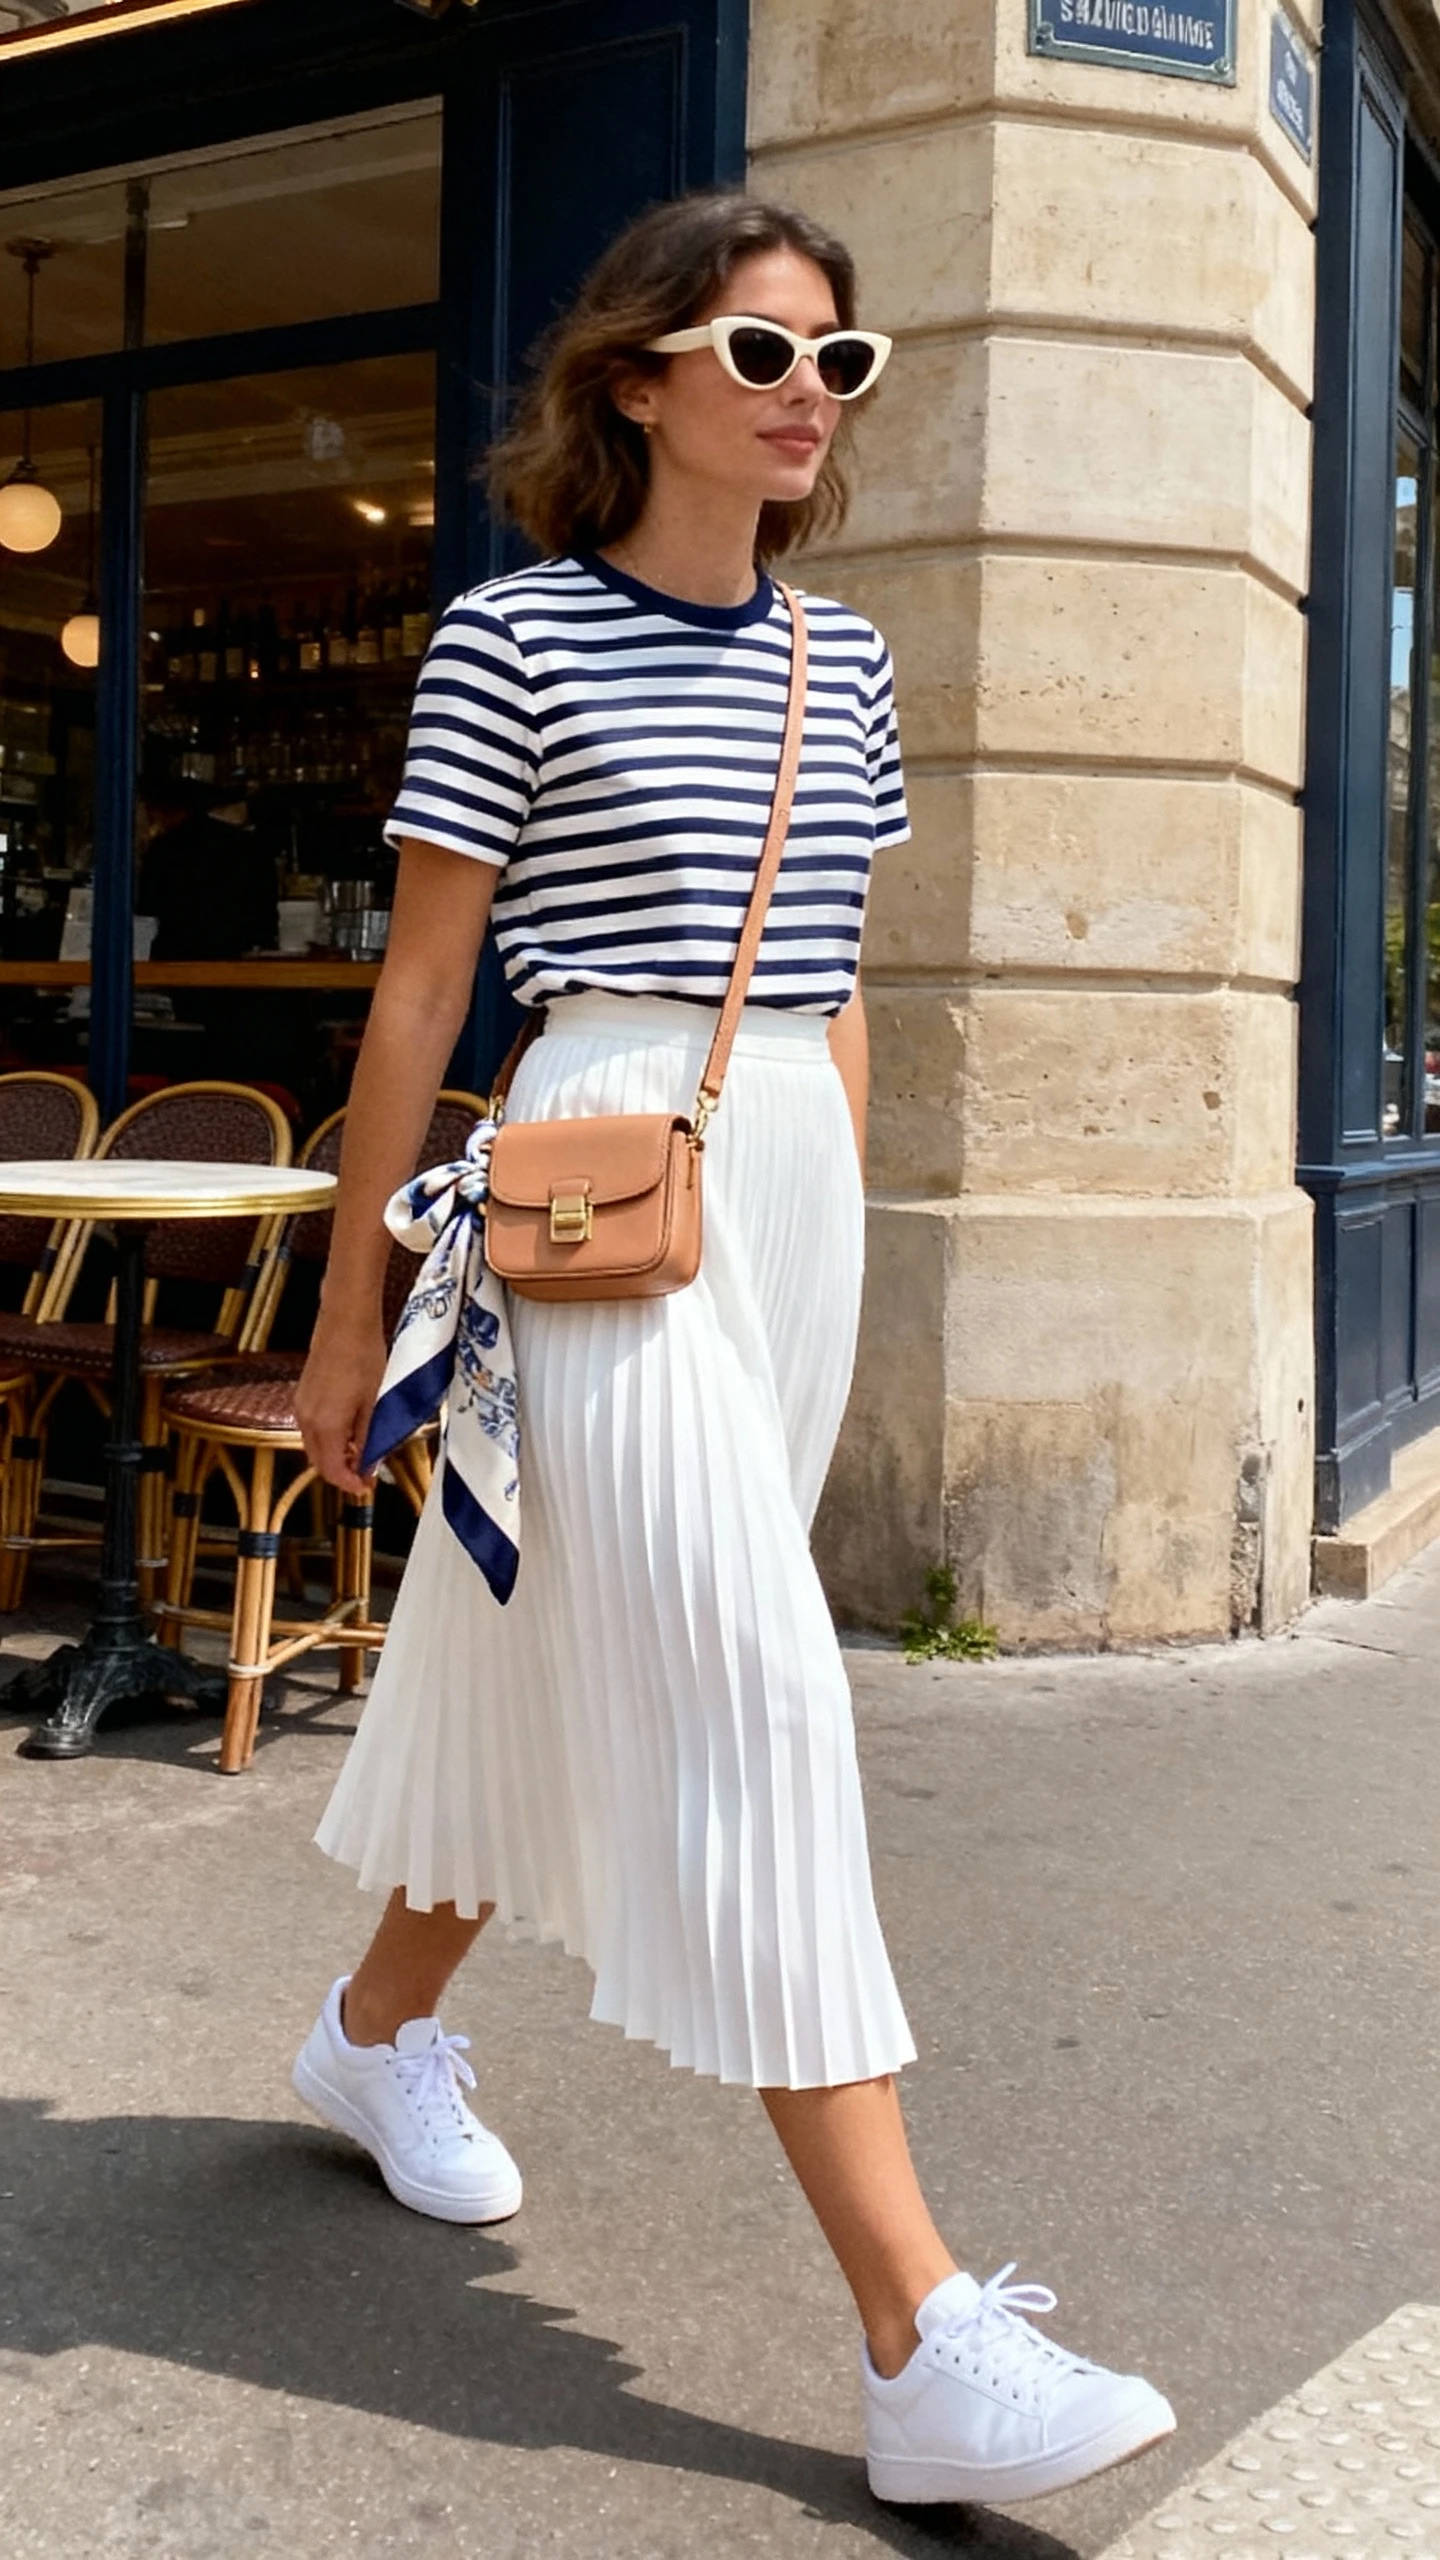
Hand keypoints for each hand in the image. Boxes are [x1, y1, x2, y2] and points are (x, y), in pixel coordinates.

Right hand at [295, 1314, 388, 1495]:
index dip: (349, 1483)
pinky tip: (347, 1431)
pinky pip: (311, 1428)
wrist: (345, 1322)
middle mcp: (307, 1419)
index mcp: (326, 1425)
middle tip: (365, 1472)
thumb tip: (368, 1462)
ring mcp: (301, 1406)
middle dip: (340, 1472)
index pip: (331, 1470)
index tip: (366, 1486)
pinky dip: (326, 1438)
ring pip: (313, 1445)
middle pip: (318, 1461)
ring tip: (360, 1451)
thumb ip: (368, 1437)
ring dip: (333, 1455)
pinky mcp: (302, 1394)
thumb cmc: (364, 1357)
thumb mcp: (374, 1403)